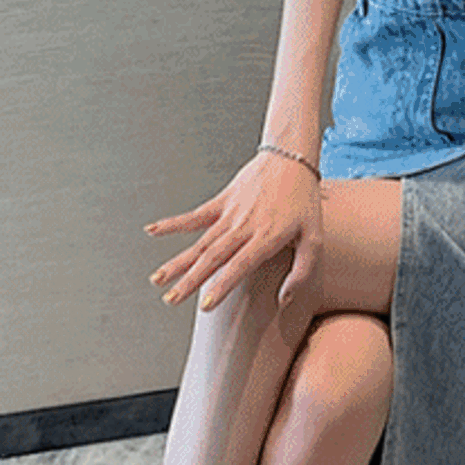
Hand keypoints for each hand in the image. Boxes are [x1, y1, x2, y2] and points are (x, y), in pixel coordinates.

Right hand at [145, 151, 322, 313]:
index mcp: (266, 237)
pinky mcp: (222, 201)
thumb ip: (302, 271)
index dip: (222, 285)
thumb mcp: (314, 238)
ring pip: (200, 241)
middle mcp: (244, 226)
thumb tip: (285, 299)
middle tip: (171, 299)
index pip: (240, 265)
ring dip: (177, 261)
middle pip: (213, 257)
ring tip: (157, 279)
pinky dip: (172, 223)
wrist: (291, 159)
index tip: (205, 304)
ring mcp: (230, 213)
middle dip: (190, 280)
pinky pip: (194, 216)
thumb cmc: (303, 200)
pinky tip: (151, 231)